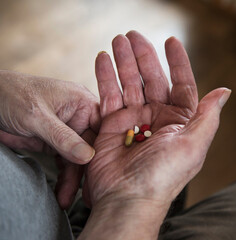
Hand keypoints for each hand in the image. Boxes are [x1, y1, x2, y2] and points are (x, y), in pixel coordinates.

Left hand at [0, 71, 100, 207]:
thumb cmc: (12, 96)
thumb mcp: (38, 117)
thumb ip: (62, 137)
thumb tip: (88, 156)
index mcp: (82, 103)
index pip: (102, 127)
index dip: (105, 149)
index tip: (103, 171)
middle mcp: (80, 117)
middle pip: (91, 146)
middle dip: (88, 169)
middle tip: (86, 192)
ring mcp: (68, 131)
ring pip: (78, 158)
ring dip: (73, 178)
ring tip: (66, 199)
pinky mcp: (56, 143)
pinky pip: (66, 162)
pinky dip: (64, 177)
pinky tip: (61, 192)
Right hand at [84, 31, 230, 207]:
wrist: (129, 199)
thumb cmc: (164, 176)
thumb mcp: (193, 145)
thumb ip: (208, 117)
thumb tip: (224, 92)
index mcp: (180, 121)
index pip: (181, 84)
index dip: (178, 62)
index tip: (171, 40)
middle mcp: (157, 118)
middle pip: (152, 79)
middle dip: (144, 56)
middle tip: (133, 35)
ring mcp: (133, 120)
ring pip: (130, 83)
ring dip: (124, 61)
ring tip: (118, 39)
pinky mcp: (111, 125)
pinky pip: (108, 95)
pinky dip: (106, 77)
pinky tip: (103, 59)